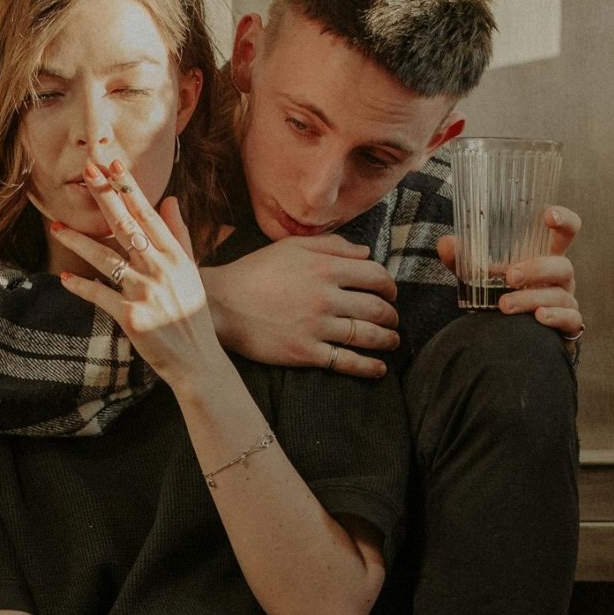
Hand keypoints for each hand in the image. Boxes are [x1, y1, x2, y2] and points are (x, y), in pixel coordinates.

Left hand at [54, 159, 226, 387]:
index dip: (129, 189)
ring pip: (106, 258)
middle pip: (126, 226)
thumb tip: (170, 199)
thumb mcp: (191, 271)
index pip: (148, 215)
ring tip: (57, 227)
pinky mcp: (131, 316)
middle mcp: (161, 269)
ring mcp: (146, 292)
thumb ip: (179, 234)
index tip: (113, 165)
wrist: (198, 360)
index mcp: (176, 255)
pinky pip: (100, 295)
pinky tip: (64, 278)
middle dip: (105, 197)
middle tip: (86, 173)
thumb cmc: (193, 315)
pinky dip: (81, 287)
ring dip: (79, 241)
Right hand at [201, 234, 400, 377]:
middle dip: (392, 314)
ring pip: (367, 335)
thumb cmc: (254, 272)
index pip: (375, 275)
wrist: (220, 304)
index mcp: (325, 267)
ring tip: (392, 341)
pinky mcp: (305, 352)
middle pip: (376, 307)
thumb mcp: (291, 246)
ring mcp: (316, 327)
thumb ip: (332, 245)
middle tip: (393, 319)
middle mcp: (325, 297)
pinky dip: (368, 367)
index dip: (389, 285)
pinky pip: (346, 361)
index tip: (390, 292)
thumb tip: (366, 252)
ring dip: (387, 339)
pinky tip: (379, 368)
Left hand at [436, 205, 584, 340]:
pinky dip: (555, 317)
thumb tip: (445, 243)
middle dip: (537, 269)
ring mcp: (566, 301)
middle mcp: (561, 278)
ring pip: (560, 295)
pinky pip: (570, 319)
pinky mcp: (568, 326)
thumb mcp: (480, 276)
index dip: (564, 220)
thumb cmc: (502, 296)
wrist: (511, 340)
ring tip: (504, 305)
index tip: (549, 216)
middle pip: (562, 266)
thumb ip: (463, 260)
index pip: (567, 232)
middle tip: (509, 277)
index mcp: (546, 257)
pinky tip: (538, 318)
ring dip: (531, 298)